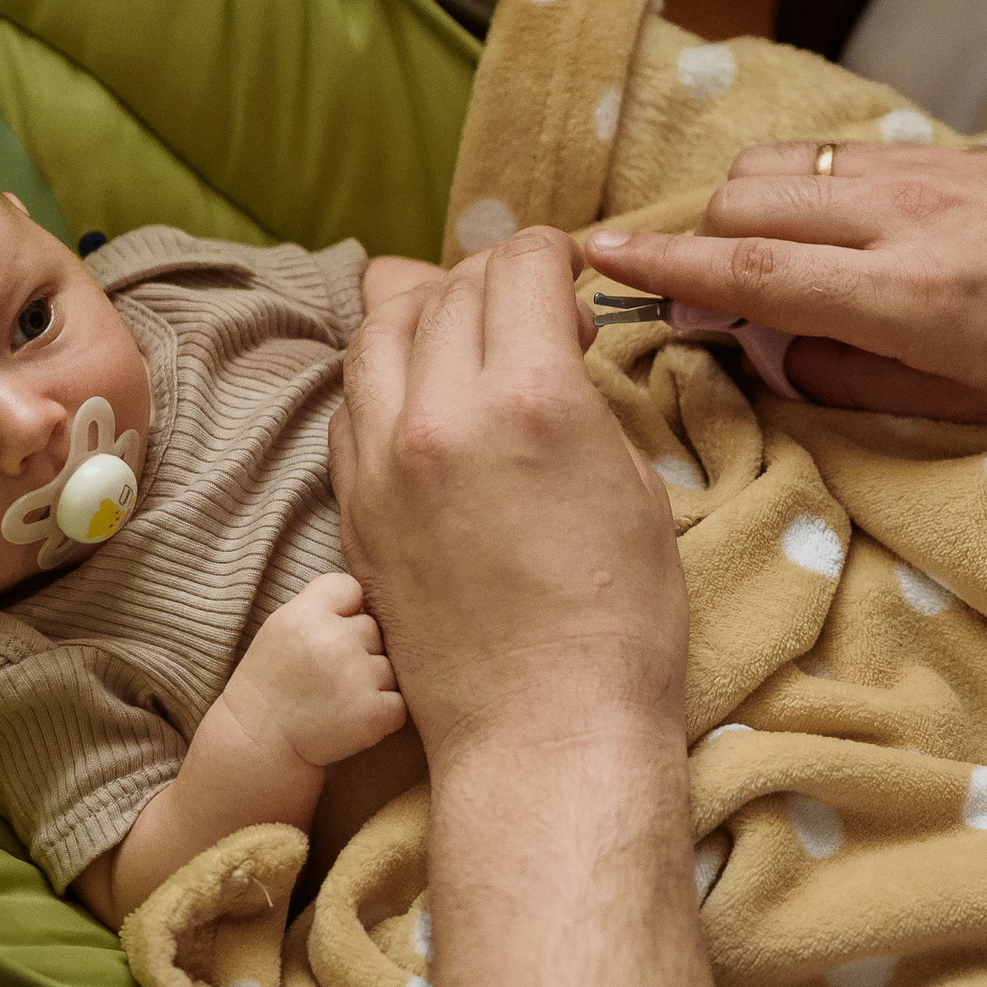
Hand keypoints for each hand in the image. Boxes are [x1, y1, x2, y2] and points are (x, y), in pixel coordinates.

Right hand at [222, 571, 408, 768]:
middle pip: (373, 628)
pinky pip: (399, 702)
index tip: (330, 631)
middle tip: (327, 675)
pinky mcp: (373, 713)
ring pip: (389, 666)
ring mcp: (356, 677)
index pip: (349, 587)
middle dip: (358, 649)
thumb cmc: (273, 683)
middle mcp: (333, 641)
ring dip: (372, 682)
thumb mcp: (281, 629)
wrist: (259, 742)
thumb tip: (366, 595)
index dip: (345, 608)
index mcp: (305, 616)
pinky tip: (351, 717)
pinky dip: (383, 713)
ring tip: (336, 698)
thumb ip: (321, 607)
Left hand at [328, 228, 687, 772]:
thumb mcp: (634, 483)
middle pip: (446, 289)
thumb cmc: (618, 622)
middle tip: (530, 304)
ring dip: (423, 311)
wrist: (544, 730)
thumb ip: (580, 399)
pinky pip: (352, 402)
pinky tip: (420, 391)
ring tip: (460, 326)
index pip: (519, 268)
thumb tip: (555, 352)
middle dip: (493, 279)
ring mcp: (382, 462)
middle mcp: (439, 415)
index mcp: (528, 398)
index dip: (552, 256)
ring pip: (378, 333)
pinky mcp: (355, 507)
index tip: (568, 271)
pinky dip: (386, 374)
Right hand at [583, 142, 986, 419]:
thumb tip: (783, 357)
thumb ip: (865, 383)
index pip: (748, 269)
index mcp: (905, 296)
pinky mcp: (948, 148)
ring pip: (783, 164)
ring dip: (741, 205)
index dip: (658, 262)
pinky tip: (822, 226)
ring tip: (749, 257)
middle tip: (684, 288)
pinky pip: (836, 155)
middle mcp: (900, 218)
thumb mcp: (983, 402)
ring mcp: (923, 169)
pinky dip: (800, 186)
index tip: (590, 253)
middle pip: (743, 199)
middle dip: (692, 237)